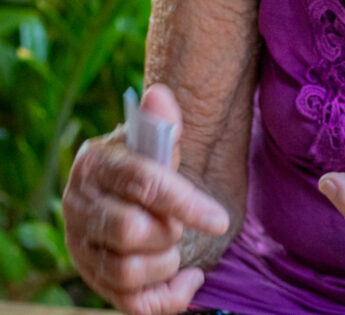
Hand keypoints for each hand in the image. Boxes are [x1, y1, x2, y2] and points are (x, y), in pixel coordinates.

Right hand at [62, 85, 229, 314]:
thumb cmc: (154, 165)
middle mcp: (80, 207)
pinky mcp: (98, 280)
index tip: (218, 219)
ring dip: (167, 261)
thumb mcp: (160, 141)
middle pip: (128, 230)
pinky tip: (188, 277)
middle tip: (181, 225)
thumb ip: (163, 124)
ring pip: (126, 270)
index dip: (184, 202)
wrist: (139, 193)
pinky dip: (169, 298)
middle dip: (169, 230)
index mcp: (96, 164)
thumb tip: (160, 96)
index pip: (141, 183)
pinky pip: (132, 304)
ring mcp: (84, 248)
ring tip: (177, 247)